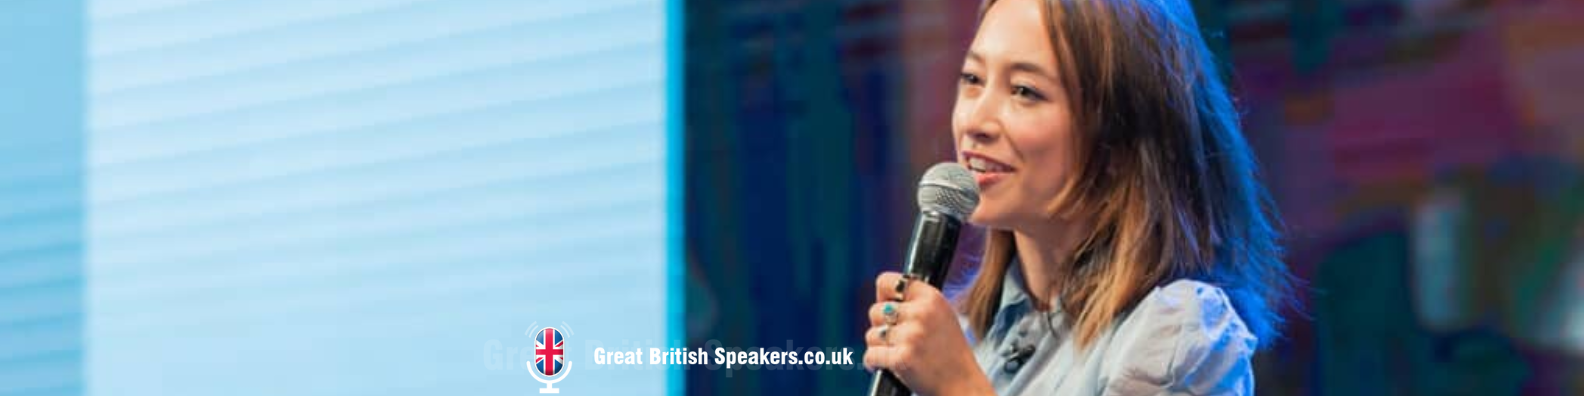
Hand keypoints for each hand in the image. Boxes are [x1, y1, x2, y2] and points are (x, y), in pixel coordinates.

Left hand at [863, 272, 993, 395]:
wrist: (962, 384)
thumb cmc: (949, 352)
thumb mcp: (942, 315)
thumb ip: (916, 303)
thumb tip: (883, 298)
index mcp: (931, 298)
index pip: (886, 281)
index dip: (882, 296)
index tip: (888, 307)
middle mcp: (922, 313)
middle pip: (875, 311)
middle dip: (881, 327)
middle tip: (896, 339)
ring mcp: (912, 336)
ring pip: (872, 335)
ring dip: (878, 347)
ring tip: (895, 354)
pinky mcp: (902, 358)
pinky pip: (871, 355)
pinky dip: (873, 363)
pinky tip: (884, 366)